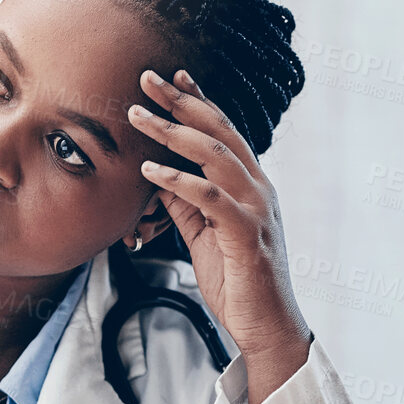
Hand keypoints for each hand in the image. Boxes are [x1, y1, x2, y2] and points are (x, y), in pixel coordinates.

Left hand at [128, 67, 312, 403]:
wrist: (266, 327)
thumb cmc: (236, 283)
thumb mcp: (202, 237)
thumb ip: (185, 206)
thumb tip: (157, 178)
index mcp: (251, 186)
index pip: (224, 133)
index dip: (199, 103)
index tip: (173, 77)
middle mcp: (259, 189)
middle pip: (219, 132)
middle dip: (181, 102)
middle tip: (146, 79)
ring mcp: (257, 209)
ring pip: (214, 156)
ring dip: (172, 133)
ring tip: (137, 116)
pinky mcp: (247, 234)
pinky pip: (209, 198)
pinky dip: (178, 180)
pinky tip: (150, 170)